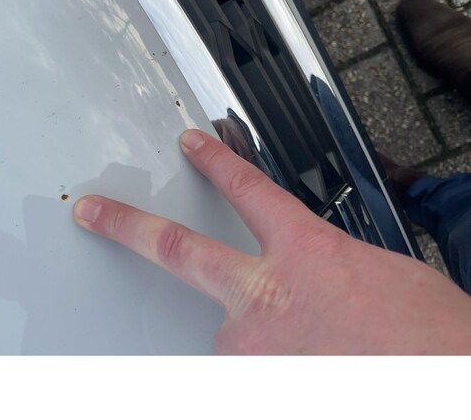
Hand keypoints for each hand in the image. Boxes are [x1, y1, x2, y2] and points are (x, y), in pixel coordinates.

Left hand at [73, 129, 470, 353]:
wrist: (441, 381)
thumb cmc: (427, 337)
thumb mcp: (378, 274)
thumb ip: (321, 263)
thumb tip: (304, 274)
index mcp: (305, 251)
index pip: (246, 187)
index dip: (216, 161)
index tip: (193, 144)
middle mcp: (263, 295)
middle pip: (177, 249)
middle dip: (126, 226)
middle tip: (93, 213)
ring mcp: (248, 345)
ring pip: (228, 329)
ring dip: (258, 336)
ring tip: (316, 347)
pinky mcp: (246, 384)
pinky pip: (241, 368)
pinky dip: (266, 364)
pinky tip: (308, 363)